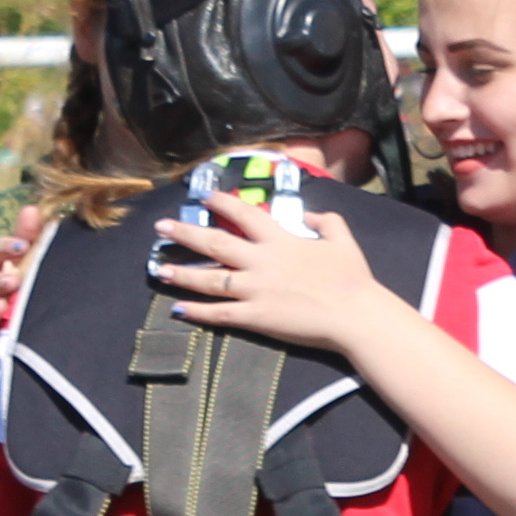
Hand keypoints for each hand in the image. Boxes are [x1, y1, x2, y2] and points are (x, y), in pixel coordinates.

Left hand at [160, 197, 384, 354]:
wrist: (355, 313)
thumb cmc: (351, 277)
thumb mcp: (342, 239)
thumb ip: (326, 221)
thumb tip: (310, 213)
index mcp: (281, 240)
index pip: (244, 215)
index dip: (222, 204)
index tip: (204, 198)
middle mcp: (261, 262)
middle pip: (215, 244)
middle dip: (185, 233)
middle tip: (161, 227)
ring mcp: (256, 290)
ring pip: (210, 280)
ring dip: (182, 274)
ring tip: (160, 269)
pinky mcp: (256, 317)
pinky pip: (220, 314)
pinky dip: (198, 312)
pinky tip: (178, 309)